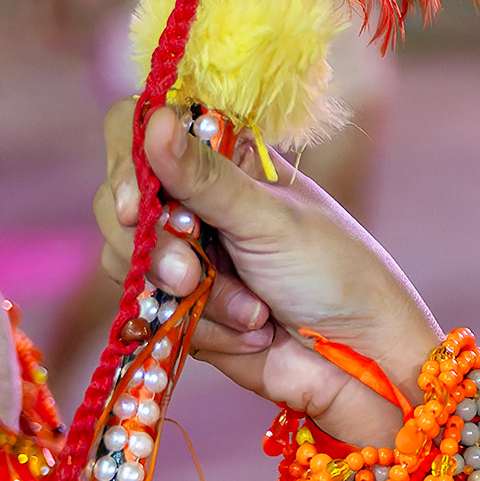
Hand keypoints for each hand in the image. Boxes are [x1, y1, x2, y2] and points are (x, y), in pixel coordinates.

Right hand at [93, 101, 436, 440]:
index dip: (128, 161)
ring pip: (132, 263)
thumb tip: (156, 119)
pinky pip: (152, 312)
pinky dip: (200, 328)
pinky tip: (253, 333)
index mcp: (226, 159)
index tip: (135, 205)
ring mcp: (186, 255)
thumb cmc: (335, 273)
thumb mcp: (270, 219)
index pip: (144, 129)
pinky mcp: (181, 307)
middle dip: (158, 248)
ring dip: (195, 296)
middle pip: (120, 203)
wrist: (359, 362)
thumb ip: (205, 177)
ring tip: (255, 313)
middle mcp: (198, 201)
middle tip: (191, 275)